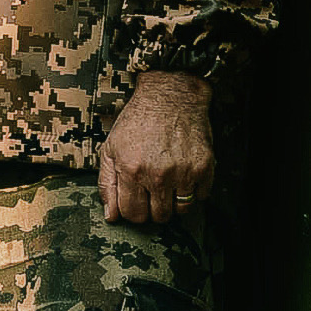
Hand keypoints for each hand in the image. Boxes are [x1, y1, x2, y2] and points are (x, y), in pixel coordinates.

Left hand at [98, 71, 214, 228]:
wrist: (170, 95)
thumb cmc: (139, 120)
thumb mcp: (111, 148)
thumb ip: (107, 184)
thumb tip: (111, 216)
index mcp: (131, 170)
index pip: (133, 214)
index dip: (133, 212)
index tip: (137, 202)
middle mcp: (158, 174)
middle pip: (158, 216)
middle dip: (154, 208)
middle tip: (153, 190)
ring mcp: (183, 171)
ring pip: (181, 210)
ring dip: (175, 201)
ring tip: (170, 183)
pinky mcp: (204, 166)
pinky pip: (202, 196)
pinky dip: (194, 190)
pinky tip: (185, 173)